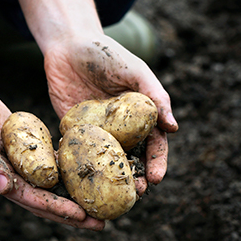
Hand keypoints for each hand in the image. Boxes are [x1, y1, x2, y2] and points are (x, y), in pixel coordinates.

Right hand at [0, 77, 104, 230]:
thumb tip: (2, 187)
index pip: (31, 200)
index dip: (57, 209)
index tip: (82, 217)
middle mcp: (6, 176)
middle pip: (43, 202)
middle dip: (70, 215)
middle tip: (100, 224)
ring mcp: (15, 164)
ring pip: (47, 187)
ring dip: (70, 198)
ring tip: (97, 207)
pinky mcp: (22, 149)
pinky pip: (46, 167)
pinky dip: (63, 175)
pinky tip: (83, 177)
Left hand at [43, 34, 178, 193]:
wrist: (67, 44)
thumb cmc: (105, 53)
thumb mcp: (134, 71)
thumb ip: (154, 97)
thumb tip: (173, 127)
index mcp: (140, 116)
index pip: (153, 144)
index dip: (157, 163)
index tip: (156, 179)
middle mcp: (120, 128)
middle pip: (131, 159)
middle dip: (136, 178)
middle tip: (136, 193)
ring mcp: (96, 131)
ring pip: (106, 162)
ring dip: (110, 180)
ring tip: (111, 196)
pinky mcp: (72, 131)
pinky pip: (78, 153)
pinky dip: (80, 169)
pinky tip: (80, 183)